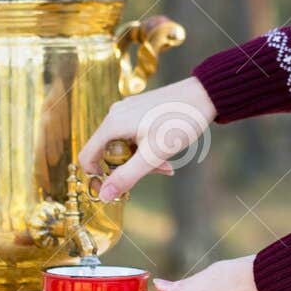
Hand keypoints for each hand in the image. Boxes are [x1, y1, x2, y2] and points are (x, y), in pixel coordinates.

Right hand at [76, 76, 217, 200]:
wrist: (204, 95)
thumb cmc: (179, 122)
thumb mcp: (153, 155)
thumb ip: (127, 176)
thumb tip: (104, 196)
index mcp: (112, 124)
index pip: (87, 157)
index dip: (96, 177)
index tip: (116, 189)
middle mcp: (114, 115)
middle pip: (108, 153)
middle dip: (129, 168)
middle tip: (158, 171)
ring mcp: (126, 111)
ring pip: (123, 146)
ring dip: (141, 160)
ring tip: (167, 164)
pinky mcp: (137, 110)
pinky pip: (132, 135)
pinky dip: (146, 148)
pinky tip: (165, 151)